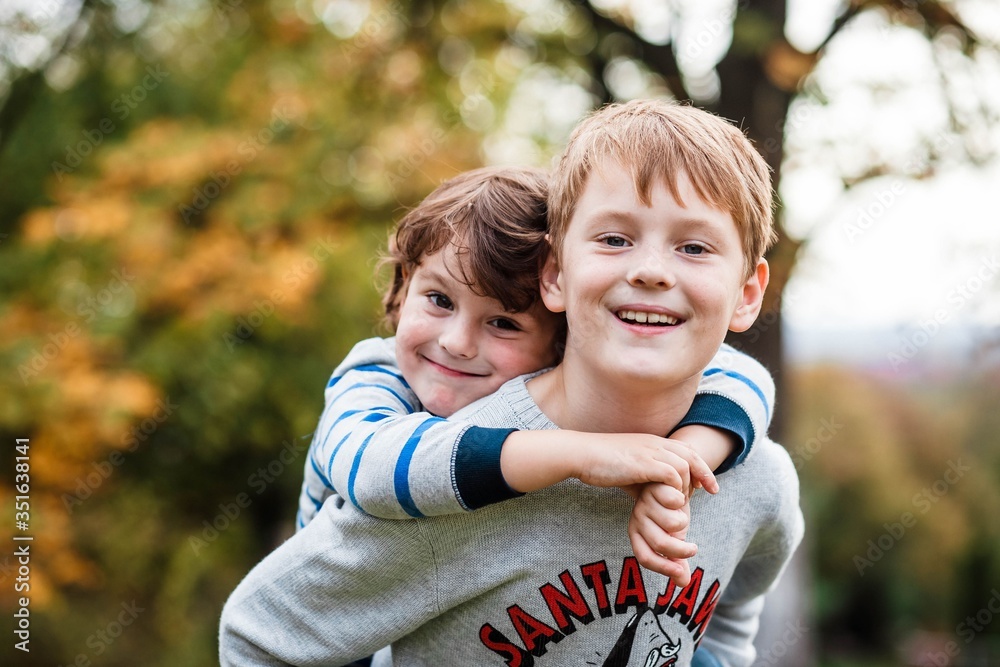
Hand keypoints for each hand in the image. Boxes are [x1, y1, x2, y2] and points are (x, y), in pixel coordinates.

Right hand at [573, 433, 717, 496]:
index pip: (686, 449)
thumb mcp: (628, 470)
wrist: (581, 454)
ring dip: (687, 485)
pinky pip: (671, 474)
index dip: (700, 466)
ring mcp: (649, 451)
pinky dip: (675, 488)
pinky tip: (672, 501)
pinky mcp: (643, 463)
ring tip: (684, 501)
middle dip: (704, 473)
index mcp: (652, 442)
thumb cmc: (600, 464)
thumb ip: (644, 480)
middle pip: (690, 454)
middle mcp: (654, 443)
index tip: (707, 485)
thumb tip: (652, 497)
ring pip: (683, 465)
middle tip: (711, 491)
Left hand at [628, 483, 693, 584]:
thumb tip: (684, 584)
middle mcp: (638, 520)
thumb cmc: (670, 515)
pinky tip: (683, 496)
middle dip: (682, 550)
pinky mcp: (655, 487)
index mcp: (638, 535)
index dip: (663, 568)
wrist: (669, 484)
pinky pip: (675, 501)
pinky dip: (684, 501)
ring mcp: (645, 503)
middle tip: (694, 549)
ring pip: (672, 523)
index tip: (681, 572)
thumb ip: (677, 560)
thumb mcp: (674, 539)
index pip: (645, 557)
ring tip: (683, 515)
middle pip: (661, 543)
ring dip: (684, 521)